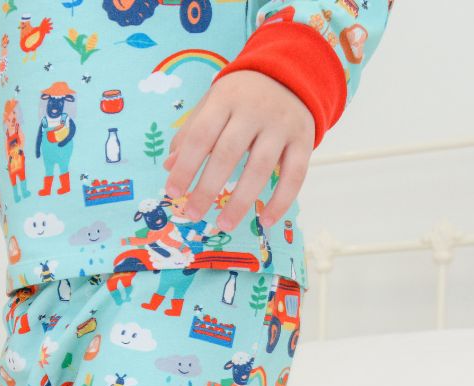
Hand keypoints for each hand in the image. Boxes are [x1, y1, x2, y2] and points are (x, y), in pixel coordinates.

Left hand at [162, 70, 314, 231]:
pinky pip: (295, 175)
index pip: (201, 135)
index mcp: (226, 99)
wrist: (291, 73)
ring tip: (224, 225)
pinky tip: (265, 221)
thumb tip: (170, 166)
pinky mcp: (304, 139)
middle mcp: (255, 110)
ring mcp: (282, 124)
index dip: (185, 166)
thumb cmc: (241, 98)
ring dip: (241, 201)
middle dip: (207, 188)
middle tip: (192, 214)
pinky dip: (281, 201)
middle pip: (228, 153)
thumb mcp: (212, 105)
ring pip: (260, 168)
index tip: (172, 193)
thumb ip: (190, 133)